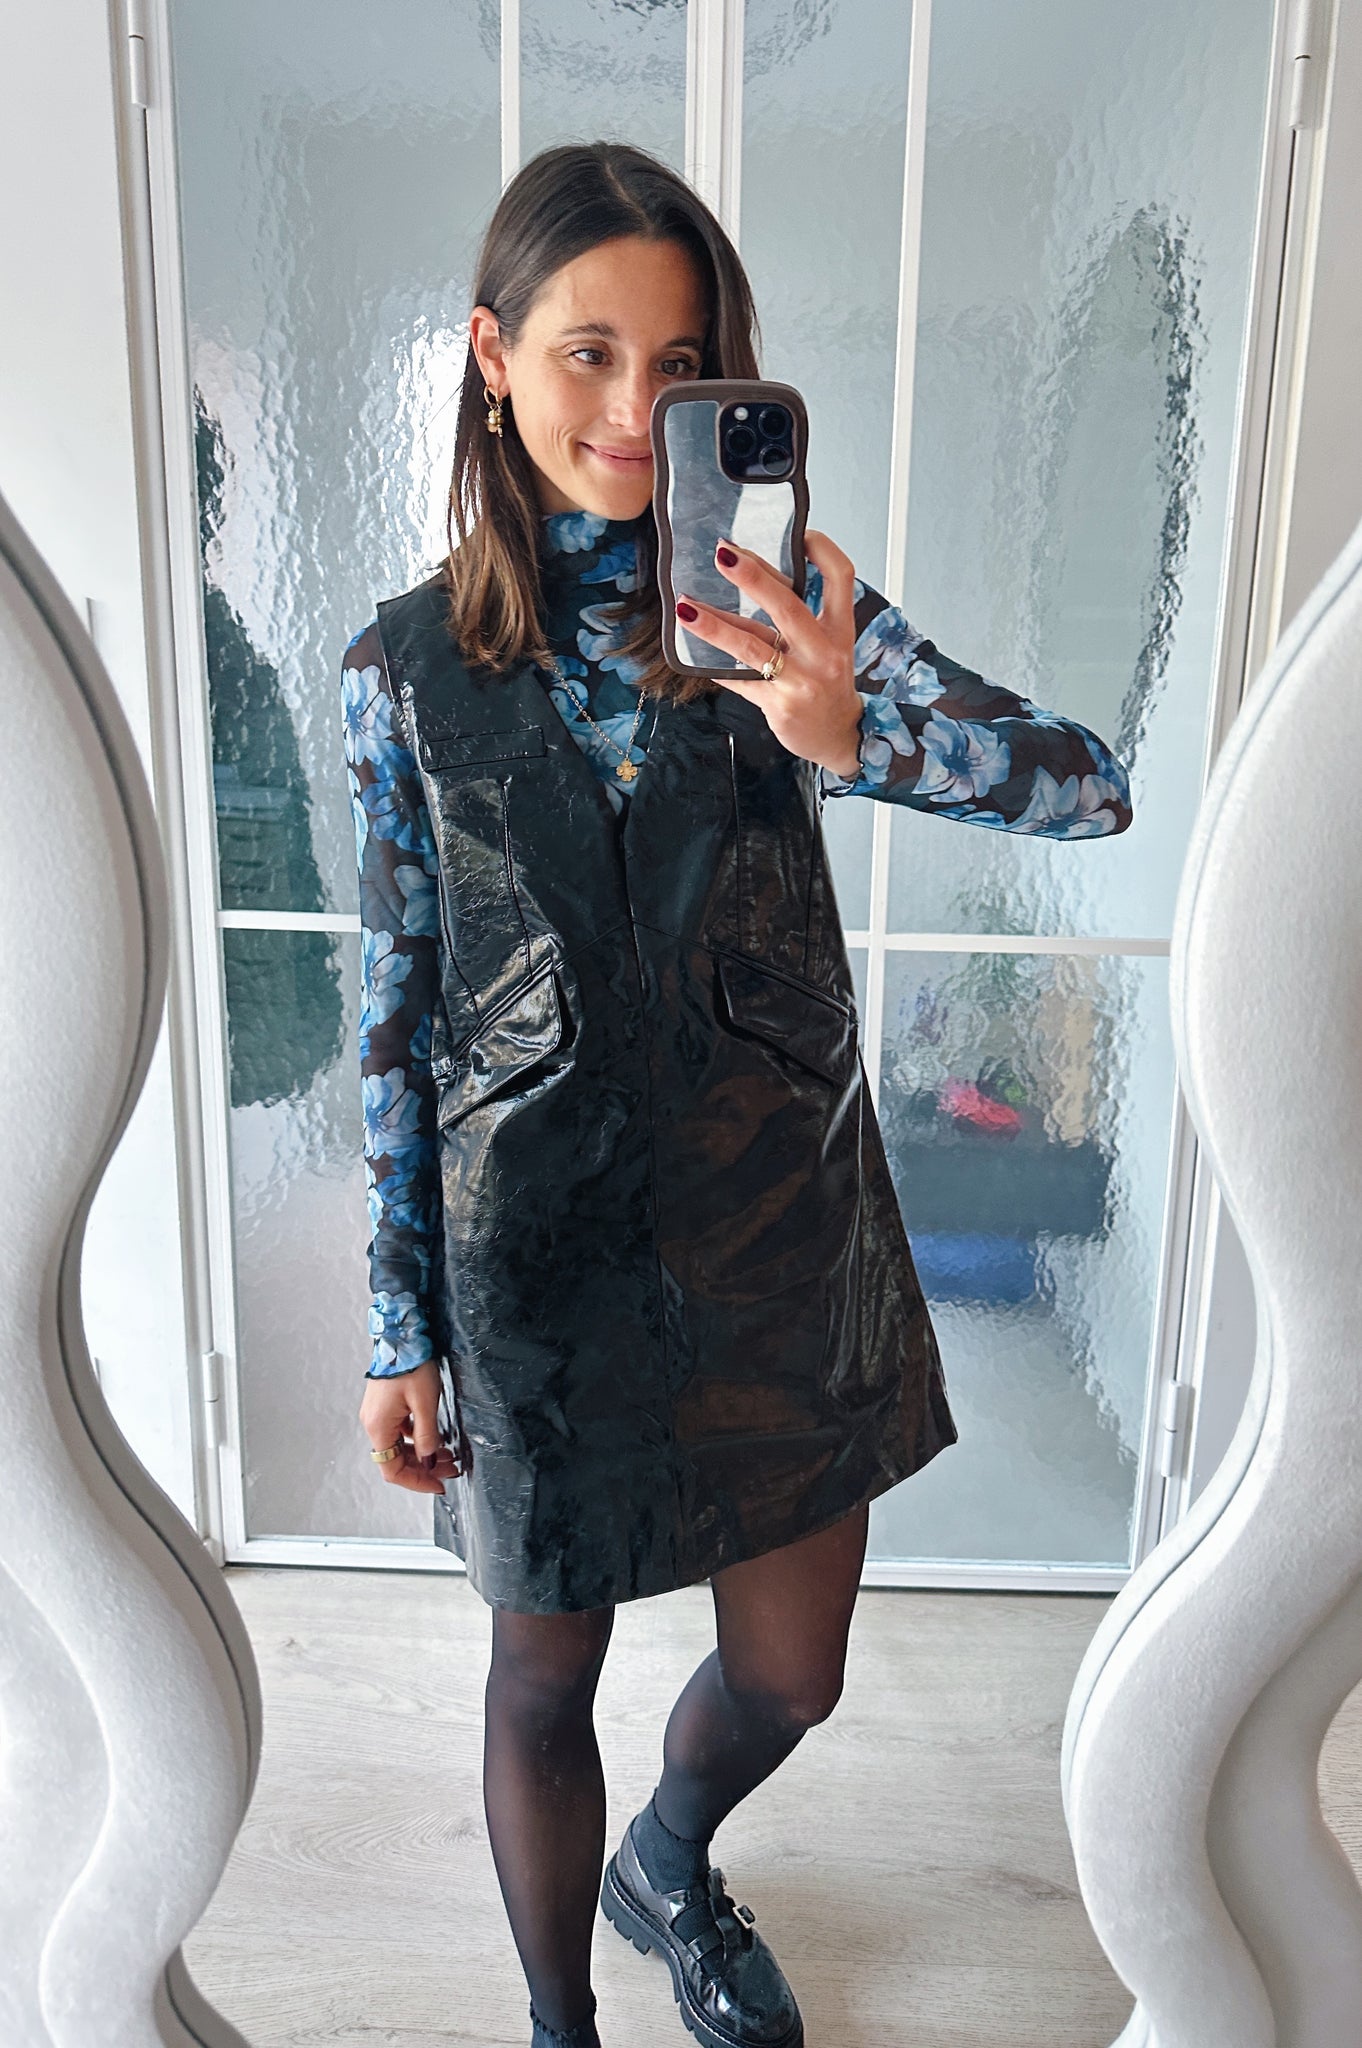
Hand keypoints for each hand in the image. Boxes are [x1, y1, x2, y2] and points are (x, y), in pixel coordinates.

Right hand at [359, 1358, 460, 1492]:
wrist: (400, 1334)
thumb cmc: (410, 1362)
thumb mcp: (426, 1402)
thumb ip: (427, 1436)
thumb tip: (430, 1461)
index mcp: (379, 1426)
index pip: (393, 1470)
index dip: (416, 1482)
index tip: (439, 1485)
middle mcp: (374, 1423)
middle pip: (396, 1460)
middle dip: (425, 1468)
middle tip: (452, 1469)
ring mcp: (377, 1414)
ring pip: (399, 1446)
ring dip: (423, 1453)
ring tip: (449, 1454)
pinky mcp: (384, 1405)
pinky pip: (400, 1431)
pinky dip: (417, 1438)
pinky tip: (436, 1436)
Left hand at [674, 528, 864, 777]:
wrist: (837, 737)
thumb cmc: (827, 683)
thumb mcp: (828, 646)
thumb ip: (800, 616)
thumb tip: (753, 573)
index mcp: (840, 631)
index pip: (841, 578)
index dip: (822, 551)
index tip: (798, 534)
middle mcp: (824, 654)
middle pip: (788, 607)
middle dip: (753, 579)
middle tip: (723, 554)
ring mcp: (801, 682)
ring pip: (752, 646)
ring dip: (715, 625)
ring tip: (685, 606)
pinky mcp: (778, 706)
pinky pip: (739, 680)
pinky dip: (716, 667)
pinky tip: (694, 656)